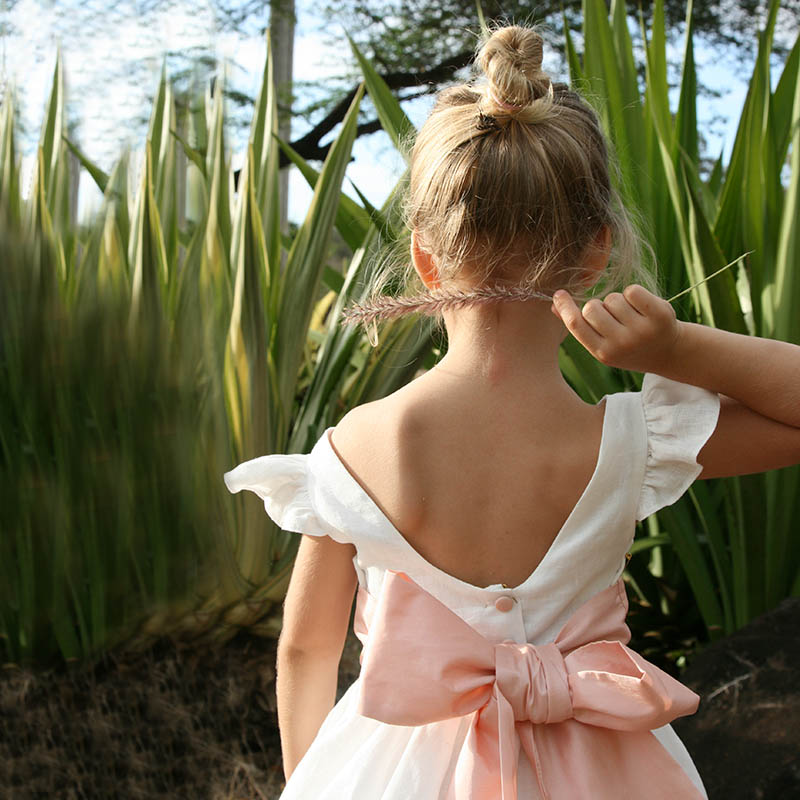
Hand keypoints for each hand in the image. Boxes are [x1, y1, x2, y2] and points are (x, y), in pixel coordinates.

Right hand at [551, 284, 681, 373]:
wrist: (669, 352)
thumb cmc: (628, 347)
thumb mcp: (603, 344)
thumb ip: (580, 328)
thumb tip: (554, 306)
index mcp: (603, 353)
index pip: (576, 324)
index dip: (565, 306)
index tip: (559, 294)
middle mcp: (622, 344)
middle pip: (592, 307)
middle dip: (598, 306)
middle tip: (611, 318)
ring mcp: (642, 330)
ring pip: (612, 298)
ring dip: (617, 302)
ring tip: (629, 316)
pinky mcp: (659, 315)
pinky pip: (632, 291)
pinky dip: (634, 294)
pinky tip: (641, 307)